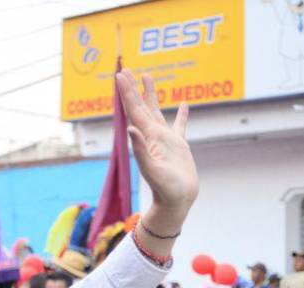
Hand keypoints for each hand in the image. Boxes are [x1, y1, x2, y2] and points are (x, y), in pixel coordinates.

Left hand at [115, 70, 197, 217]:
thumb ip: (141, 150)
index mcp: (146, 137)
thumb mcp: (152, 170)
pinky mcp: (179, 146)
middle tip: (127, 69)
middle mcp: (153, 135)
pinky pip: (180, 126)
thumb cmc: (165, 189)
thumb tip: (130, 128)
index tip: (120, 74)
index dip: (127, 92)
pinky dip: (182, 115)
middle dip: (134, 88)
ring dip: (151, 94)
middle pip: (141, 106)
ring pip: (157, 110)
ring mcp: (166, 139)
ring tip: (148, 76)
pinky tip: (184, 104)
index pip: (134, 109)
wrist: (176, 202)